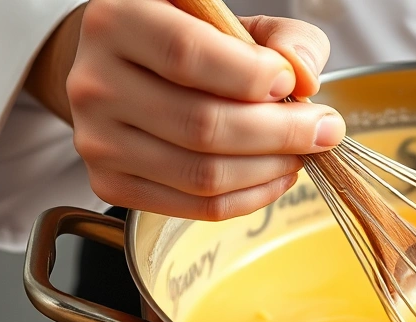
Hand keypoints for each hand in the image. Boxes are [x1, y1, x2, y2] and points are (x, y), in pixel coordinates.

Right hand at [28, 0, 344, 220]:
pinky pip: (196, 207)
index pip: (187, 55)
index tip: (291, 84)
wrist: (130, 70)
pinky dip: (250, 197)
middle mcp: (94, 81)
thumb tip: (303, 78)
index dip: (251, 76)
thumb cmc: (190, 39)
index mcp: (117, 19)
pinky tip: (275, 175)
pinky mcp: (111, 183)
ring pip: (202, 173)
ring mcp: (97, 140)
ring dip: (270, 168)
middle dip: (280, 133)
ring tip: (301, 152)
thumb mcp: (236, 20)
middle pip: (201, 124)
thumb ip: (282, 38)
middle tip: (322, 129)